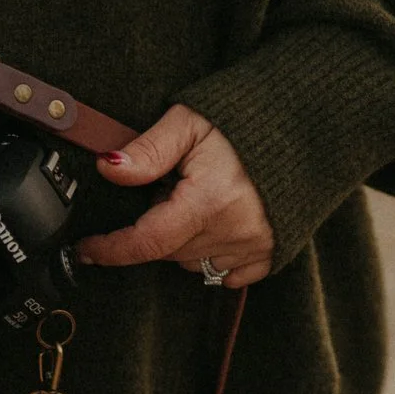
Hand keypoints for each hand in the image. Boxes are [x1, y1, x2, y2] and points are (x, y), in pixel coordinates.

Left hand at [73, 104, 274, 287]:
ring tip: (195, 200)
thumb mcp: (189, 122)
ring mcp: (255, 246)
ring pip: (189, 263)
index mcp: (211, 200)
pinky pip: (223, 274)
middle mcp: (235, 231)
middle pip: (165, 251)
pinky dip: (208, 254)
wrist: (308, 125)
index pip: (146, 242)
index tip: (85, 250)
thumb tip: (108, 169)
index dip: (110, 250)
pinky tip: (214, 222)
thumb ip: (148, 150)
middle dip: (152, 227)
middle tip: (168, 190)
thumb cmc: (246, 119)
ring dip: (179, 241)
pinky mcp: (271, 254)